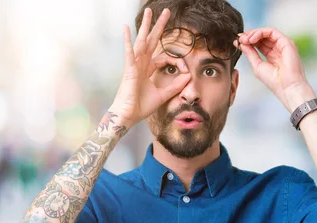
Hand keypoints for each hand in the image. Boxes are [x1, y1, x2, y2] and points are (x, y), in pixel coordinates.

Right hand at [109, 8, 190, 127]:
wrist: (128, 116)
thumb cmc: (141, 107)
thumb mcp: (163, 95)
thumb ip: (175, 86)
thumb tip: (189, 77)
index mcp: (147, 70)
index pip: (163, 58)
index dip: (176, 61)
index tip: (185, 71)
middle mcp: (140, 65)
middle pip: (151, 41)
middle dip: (158, 27)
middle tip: (166, 12)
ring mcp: (134, 66)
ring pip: (141, 41)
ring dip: (145, 26)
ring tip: (148, 11)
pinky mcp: (129, 70)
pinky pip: (129, 52)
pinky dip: (128, 40)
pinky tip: (127, 28)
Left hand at [237, 27, 315, 112]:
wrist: (287, 88)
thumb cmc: (274, 81)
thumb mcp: (257, 65)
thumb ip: (250, 53)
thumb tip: (240, 43)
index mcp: (272, 56)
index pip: (259, 43)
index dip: (248, 41)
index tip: (237, 42)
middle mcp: (278, 49)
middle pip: (262, 36)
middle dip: (249, 36)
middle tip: (240, 40)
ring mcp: (283, 44)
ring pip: (266, 32)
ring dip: (253, 33)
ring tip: (244, 39)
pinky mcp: (286, 42)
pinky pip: (272, 31)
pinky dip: (260, 33)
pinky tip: (252, 39)